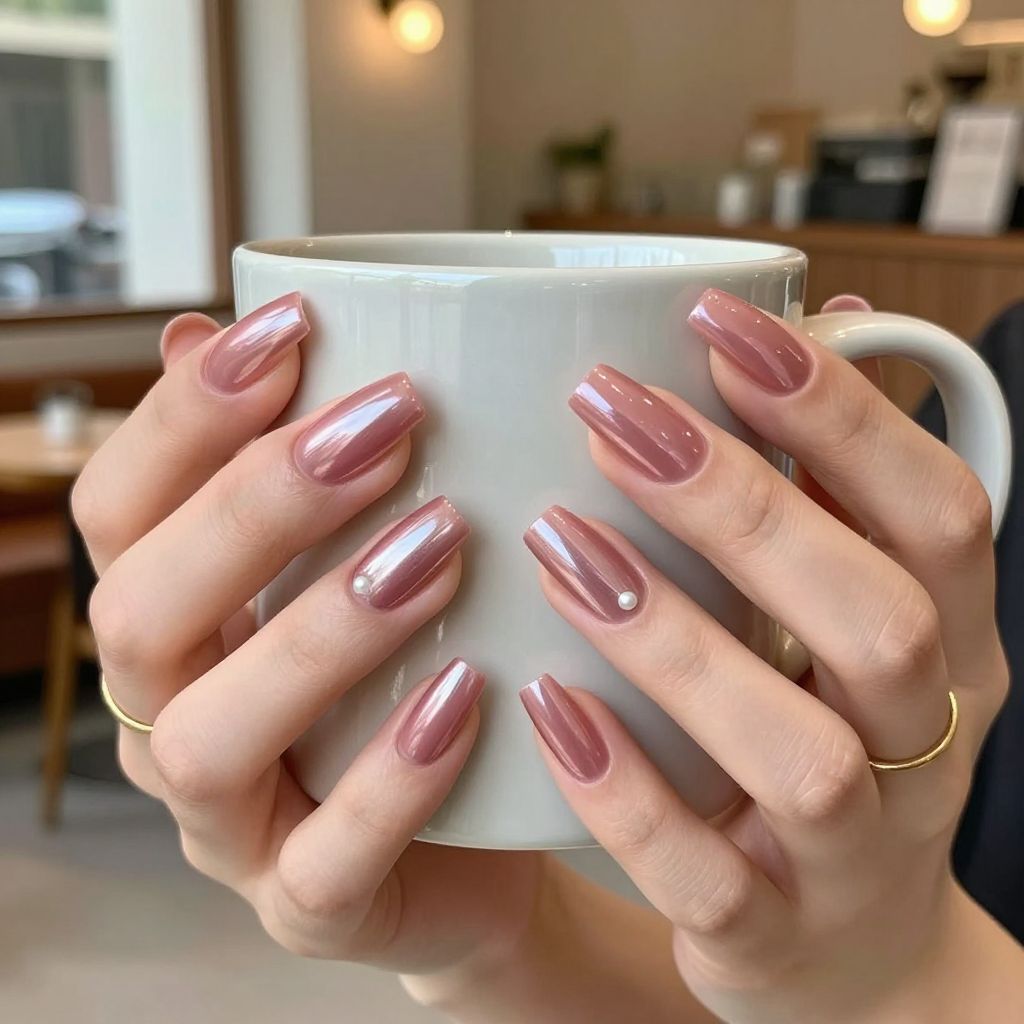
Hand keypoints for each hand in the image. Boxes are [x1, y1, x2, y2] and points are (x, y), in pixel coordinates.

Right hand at [74, 295, 539, 975]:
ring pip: (212, 738)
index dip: (185, 414)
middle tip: (390, 423)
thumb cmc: (416, 664)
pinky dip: (393, 777)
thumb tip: (212, 322)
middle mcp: (175, 717)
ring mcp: (234, 825)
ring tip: (441, 544)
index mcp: (176, 619)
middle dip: (257, 505)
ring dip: (320, 630)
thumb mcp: (365, 552)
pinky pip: (324, 862)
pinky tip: (469, 694)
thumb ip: (303, 457)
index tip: (293, 324)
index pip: (121, 509)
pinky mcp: (308, 906)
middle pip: (144, 611)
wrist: (486, 830)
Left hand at [519, 289, 1015, 1022]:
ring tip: (560, 545)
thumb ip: (830, 483)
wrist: (844, 946)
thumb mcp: (846, 612)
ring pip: (800, 755)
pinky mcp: (772, 937)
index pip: (936, 510)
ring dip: (677, 639)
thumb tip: (825, 314)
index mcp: (949, 643)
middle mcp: (923, 745)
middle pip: (877, 618)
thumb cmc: (822, 731)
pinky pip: (704, 876)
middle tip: (611, 415)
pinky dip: (624, 788)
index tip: (718, 320)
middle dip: (744, 505)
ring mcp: (855, 856)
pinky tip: (543, 703)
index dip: (840, 410)